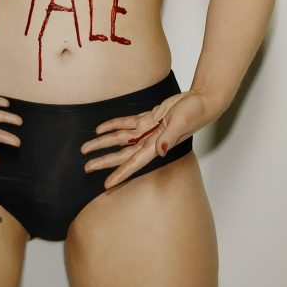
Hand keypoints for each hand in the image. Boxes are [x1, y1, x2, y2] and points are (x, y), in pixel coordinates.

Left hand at [81, 90, 210, 188]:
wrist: (199, 101)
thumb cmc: (194, 113)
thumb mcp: (181, 123)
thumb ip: (169, 138)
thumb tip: (160, 152)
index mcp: (156, 145)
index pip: (134, 162)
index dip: (120, 174)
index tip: (106, 185)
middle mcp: (148, 140)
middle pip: (121, 153)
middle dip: (104, 160)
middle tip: (86, 167)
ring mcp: (147, 129)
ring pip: (119, 138)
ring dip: (103, 143)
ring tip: (86, 148)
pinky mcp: (147, 118)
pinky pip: (126, 123)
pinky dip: (112, 125)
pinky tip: (100, 128)